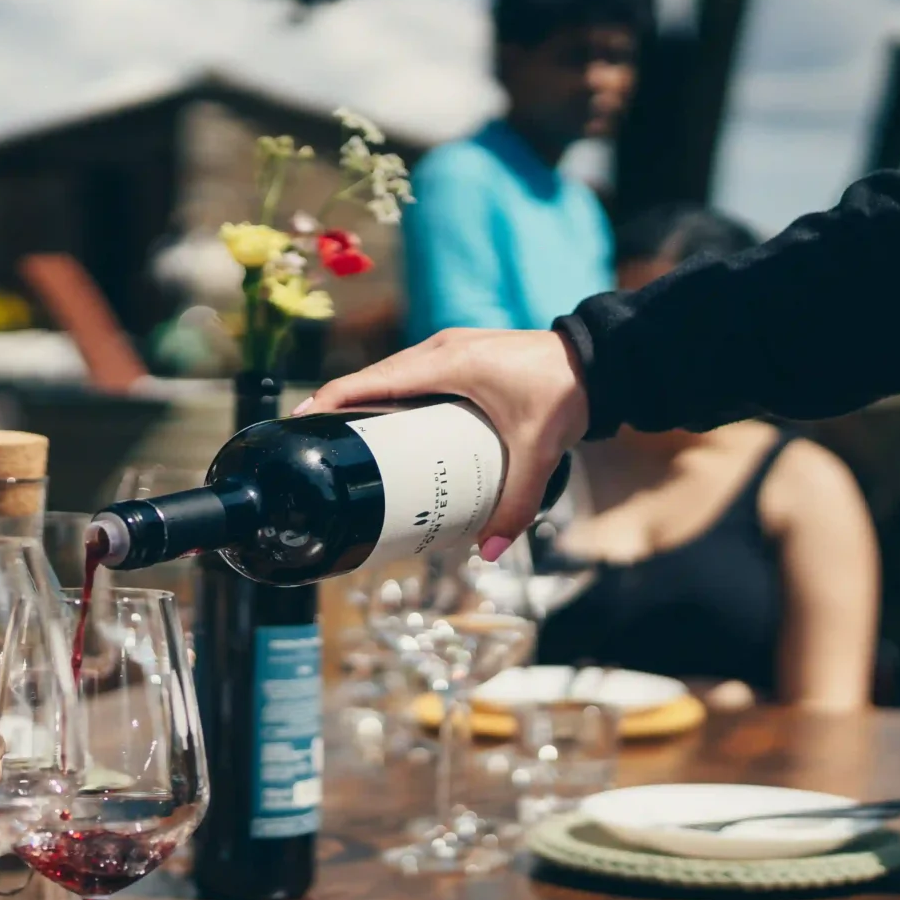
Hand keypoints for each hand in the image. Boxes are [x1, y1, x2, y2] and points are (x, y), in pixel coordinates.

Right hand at [302, 329, 589, 552]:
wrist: (600, 359)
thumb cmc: (565, 394)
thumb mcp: (538, 452)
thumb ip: (515, 504)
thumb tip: (489, 552)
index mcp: (447, 364)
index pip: (372, 381)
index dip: (332, 401)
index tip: (299, 423)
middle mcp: (441, 349)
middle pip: (374, 378)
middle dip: (340, 406)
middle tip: (314, 442)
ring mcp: (450, 347)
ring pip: (392, 373)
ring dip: (365, 398)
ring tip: (343, 435)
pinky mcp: (462, 353)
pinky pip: (412, 372)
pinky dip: (392, 392)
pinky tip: (387, 420)